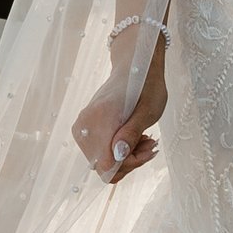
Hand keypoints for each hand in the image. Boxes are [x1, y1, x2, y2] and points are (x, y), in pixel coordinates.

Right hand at [74, 34, 168, 181]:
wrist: (134, 66)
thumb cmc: (145, 85)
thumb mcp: (149, 110)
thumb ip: (131, 133)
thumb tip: (118, 156)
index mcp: (100, 119)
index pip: (107, 164)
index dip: (128, 164)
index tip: (146, 149)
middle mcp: (85, 125)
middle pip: (103, 165)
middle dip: (129, 161)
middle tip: (150, 144)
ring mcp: (82, 127)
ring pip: (101, 161)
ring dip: (125, 157)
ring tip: (144, 139)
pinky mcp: (84, 129)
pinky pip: (99, 152)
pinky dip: (117, 150)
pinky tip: (132, 138)